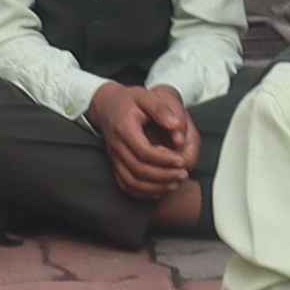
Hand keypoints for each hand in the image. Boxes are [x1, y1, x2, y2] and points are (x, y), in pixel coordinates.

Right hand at [87, 80, 208, 208]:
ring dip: (154, 187)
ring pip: (131, 182)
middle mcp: (116, 146)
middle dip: (163, 176)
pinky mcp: (115, 165)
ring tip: (175, 184)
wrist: (107, 106)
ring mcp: (114, 158)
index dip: (164, 159)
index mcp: (124, 129)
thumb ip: (161, 109)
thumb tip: (177, 126)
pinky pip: (126, 185)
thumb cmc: (129, 100)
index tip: (181, 161)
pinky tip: (159, 190)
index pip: (144, 151)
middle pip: (138, 170)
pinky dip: (143, 192)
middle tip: (183, 174)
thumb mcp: (146, 96)